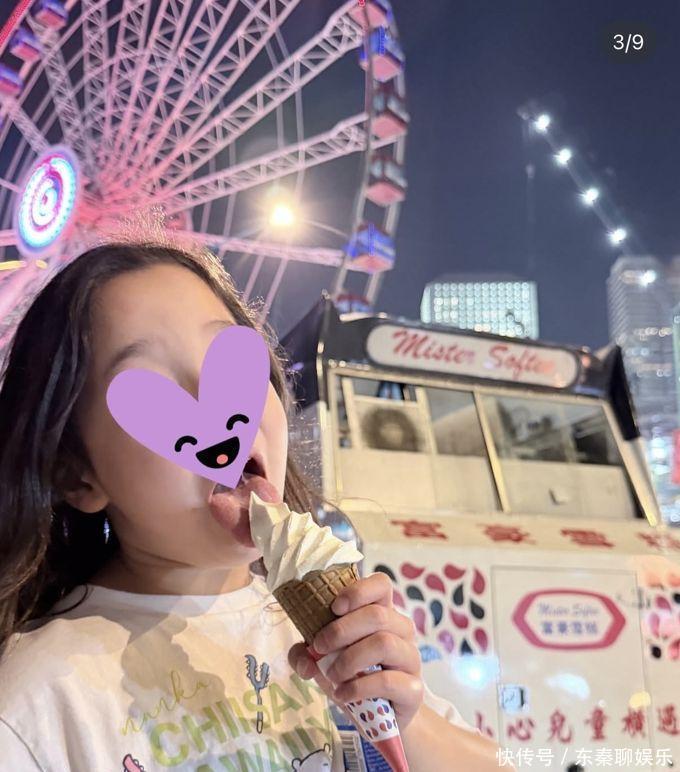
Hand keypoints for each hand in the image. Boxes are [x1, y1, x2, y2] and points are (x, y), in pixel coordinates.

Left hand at [288, 571, 424, 730]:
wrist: (380, 717)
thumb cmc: (353, 676)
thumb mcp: (325, 659)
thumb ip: (306, 653)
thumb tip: (304, 659)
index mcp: (382, 613)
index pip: (382, 584)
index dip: (358, 591)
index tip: (334, 608)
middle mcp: (401, 630)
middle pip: (377, 614)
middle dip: (341, 630)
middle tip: (320, 648)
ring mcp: (411, 658)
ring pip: (384, 643)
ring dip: (349, 659)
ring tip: (332, 674)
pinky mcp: (413, 689)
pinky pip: (387, 680)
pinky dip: (357, 687)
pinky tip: (342, 694)